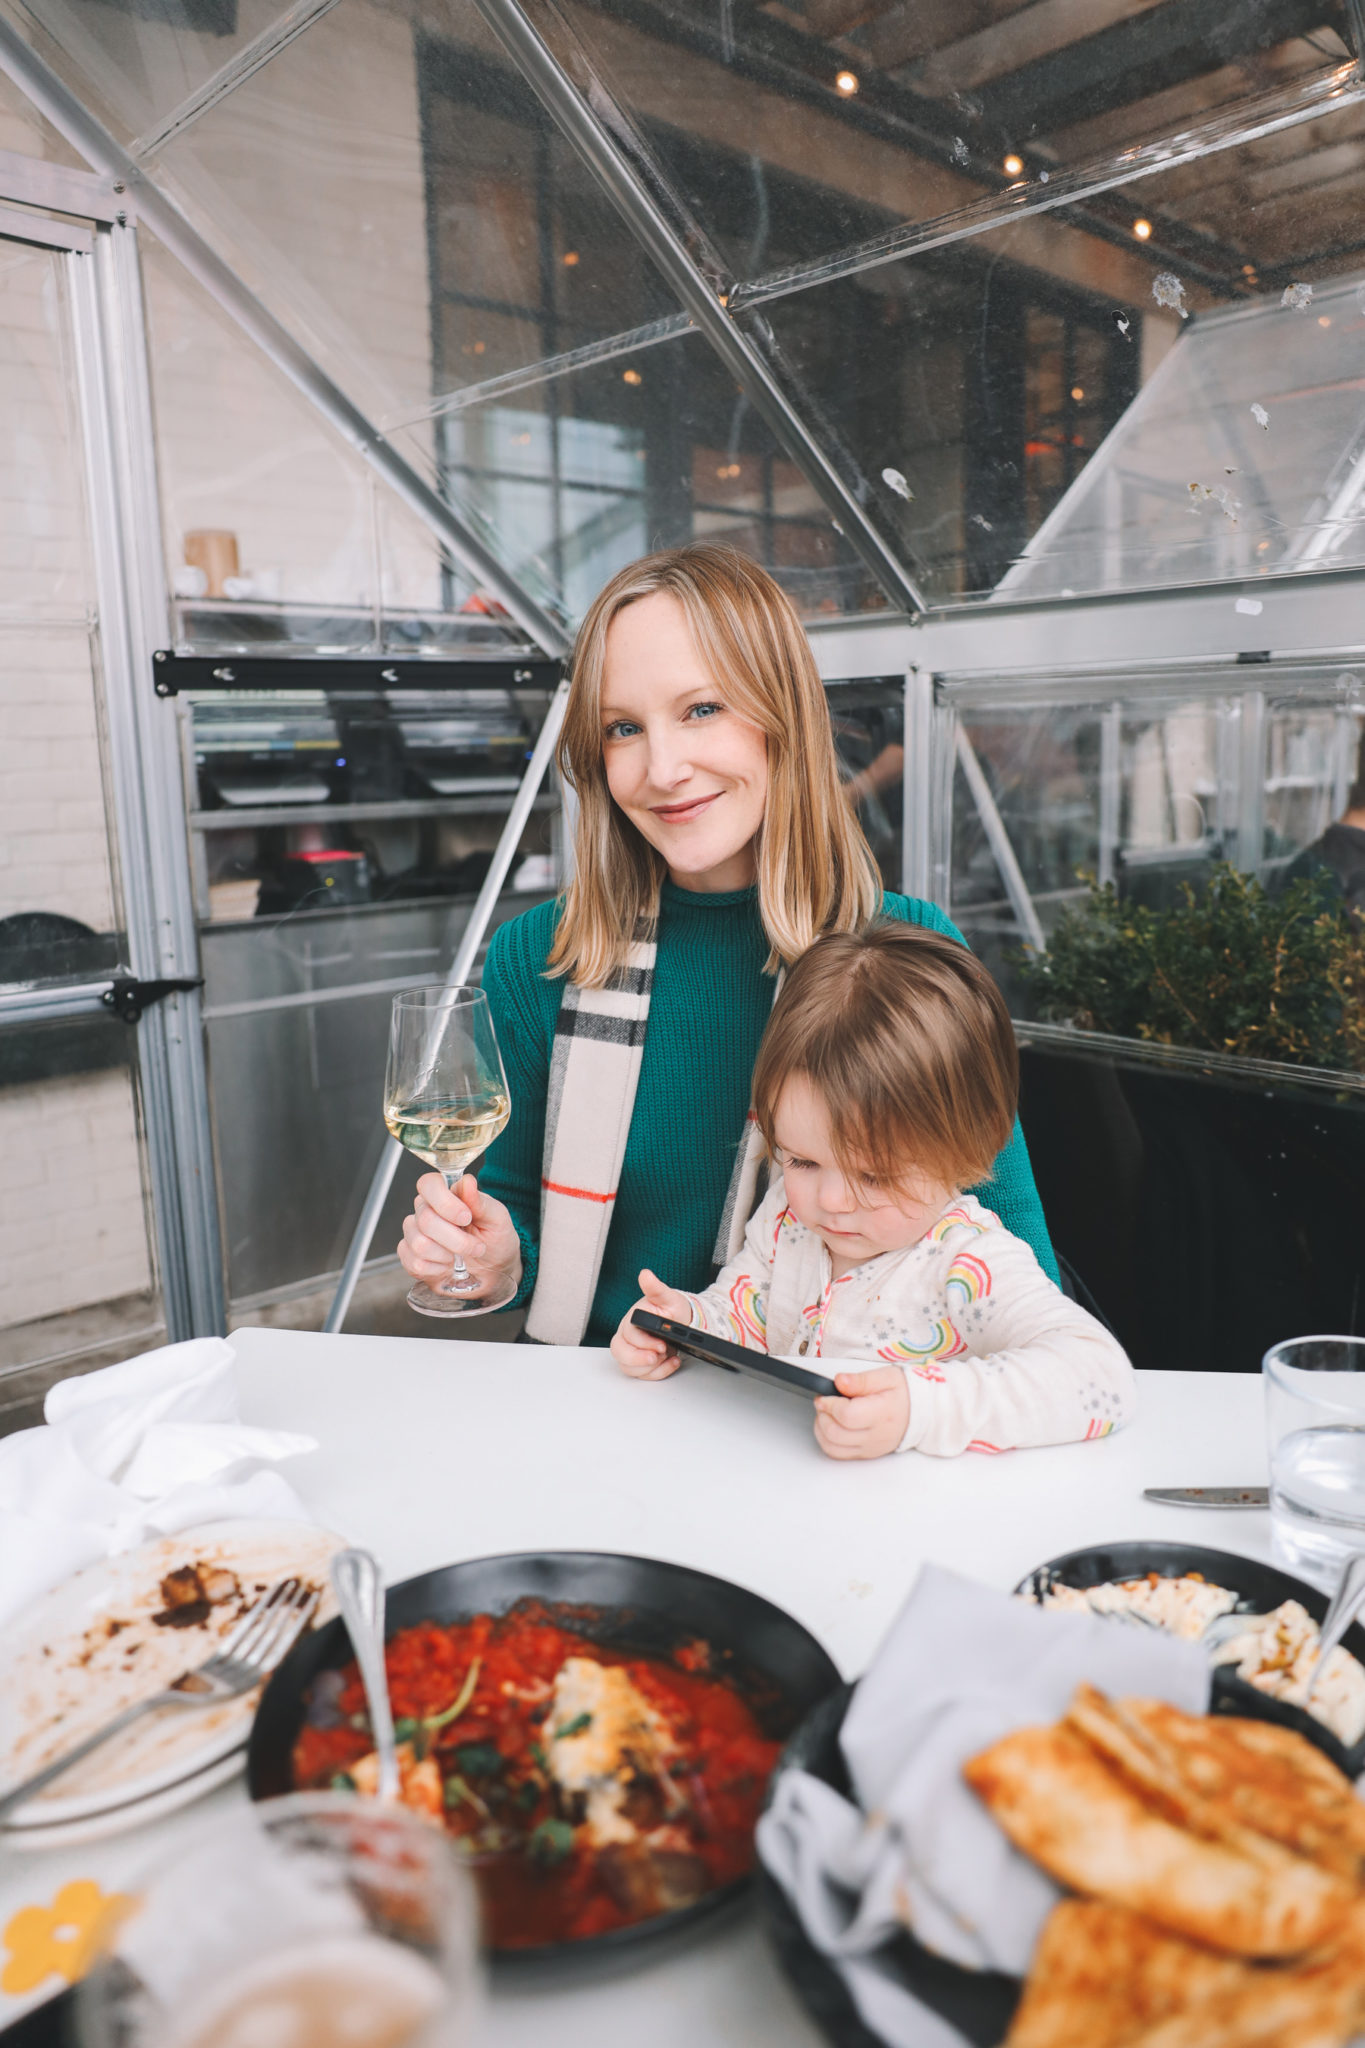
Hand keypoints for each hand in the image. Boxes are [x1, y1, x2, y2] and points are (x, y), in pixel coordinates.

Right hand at [398, 1173, 521, 1302]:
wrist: (494, 1270)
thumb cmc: (495, 1239)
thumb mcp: (497, 1218)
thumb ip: (480, 1201)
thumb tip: (467, 1181)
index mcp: (445, 1194)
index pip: (428, 1184)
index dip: (444, 1202)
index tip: (466, 1217)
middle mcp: (425, 1210)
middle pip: (425, 1219)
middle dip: (456, 1239)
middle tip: (476, 1246)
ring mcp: (414, 1234)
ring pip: (420, 1243)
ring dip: (448, 1255)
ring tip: (463, 1256)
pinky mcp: (410, 1257)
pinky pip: (416, 1263)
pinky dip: (438, 1269)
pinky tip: (448, 1265)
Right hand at [611, 1269, 693, 1379]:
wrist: (683, 1322)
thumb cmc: (672, 1309)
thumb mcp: (667, 1297)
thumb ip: (655, 1288)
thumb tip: (645, 1274)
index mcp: (631, 1321)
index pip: (627, 1336)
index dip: (643, 1343)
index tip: (661, 1344)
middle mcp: (628, 1337)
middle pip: (620, 1354)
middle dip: (640, 1360)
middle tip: (659, 1356)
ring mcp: (634, 1352)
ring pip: (629, 1368)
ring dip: (650, 1367)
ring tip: (667, 1356)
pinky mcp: (641, 1364)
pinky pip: (643, 1375)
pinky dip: (659, 1372)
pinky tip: (672, 1361)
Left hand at [813, 1366, 909, 1460]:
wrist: (921, 1412)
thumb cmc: (904, 1394)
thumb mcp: (886, 1377)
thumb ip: (861, 1380)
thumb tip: (839, 1381)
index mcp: (882, 1414)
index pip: (847, 1415)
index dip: (829, 1404)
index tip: (825, 1395)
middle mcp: (876, 1435)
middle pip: (836, 1433)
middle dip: (822, 1415)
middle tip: (824, 1402)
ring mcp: (870, 1448)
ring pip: (832, 1447)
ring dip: (821, 1429)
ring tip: (826, 1413)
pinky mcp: (866, 1454)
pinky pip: (838, 1454)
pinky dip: (827, 1441)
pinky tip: (830, 1426)